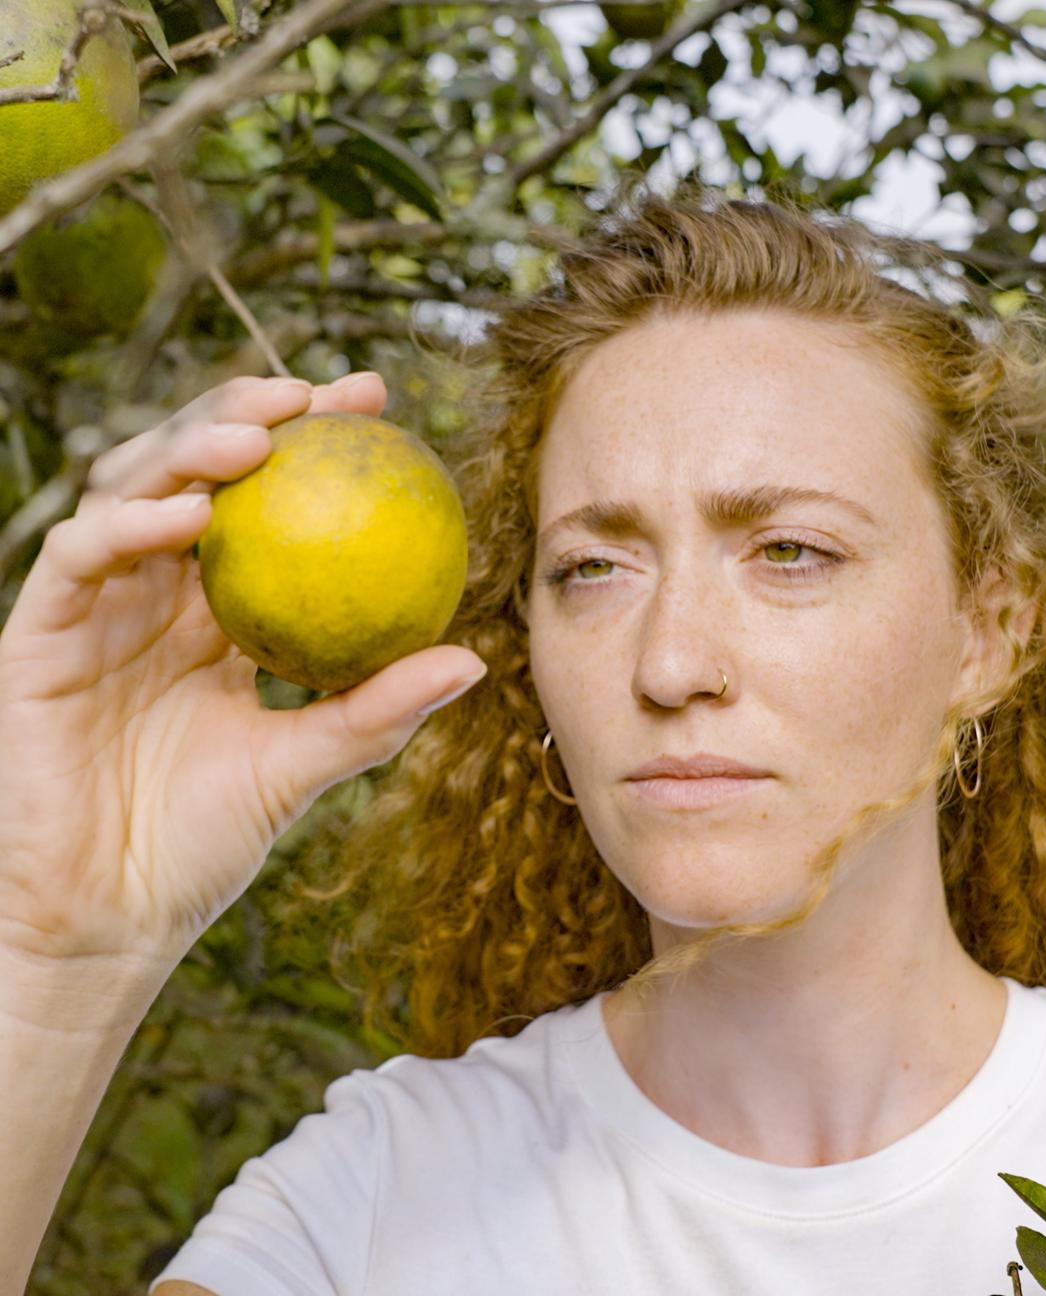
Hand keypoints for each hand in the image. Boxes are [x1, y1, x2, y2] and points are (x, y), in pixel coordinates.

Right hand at [0, 373, 485, 969]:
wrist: (108, 916)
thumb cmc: (204, 845)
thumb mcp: (305, 765)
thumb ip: (376, 711)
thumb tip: (473, 659)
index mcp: (216, 613)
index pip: (267, 504)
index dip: (313, 441)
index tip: (378, 406)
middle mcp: (155, 593)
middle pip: (194, 470)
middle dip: (248, 413)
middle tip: (317, 391)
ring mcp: (96, 606)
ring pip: (130, 489)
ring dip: (188, 447)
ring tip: (258, 433)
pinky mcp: (38, 633)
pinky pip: (79, 557)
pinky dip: (129, 525)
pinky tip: (192, 515)